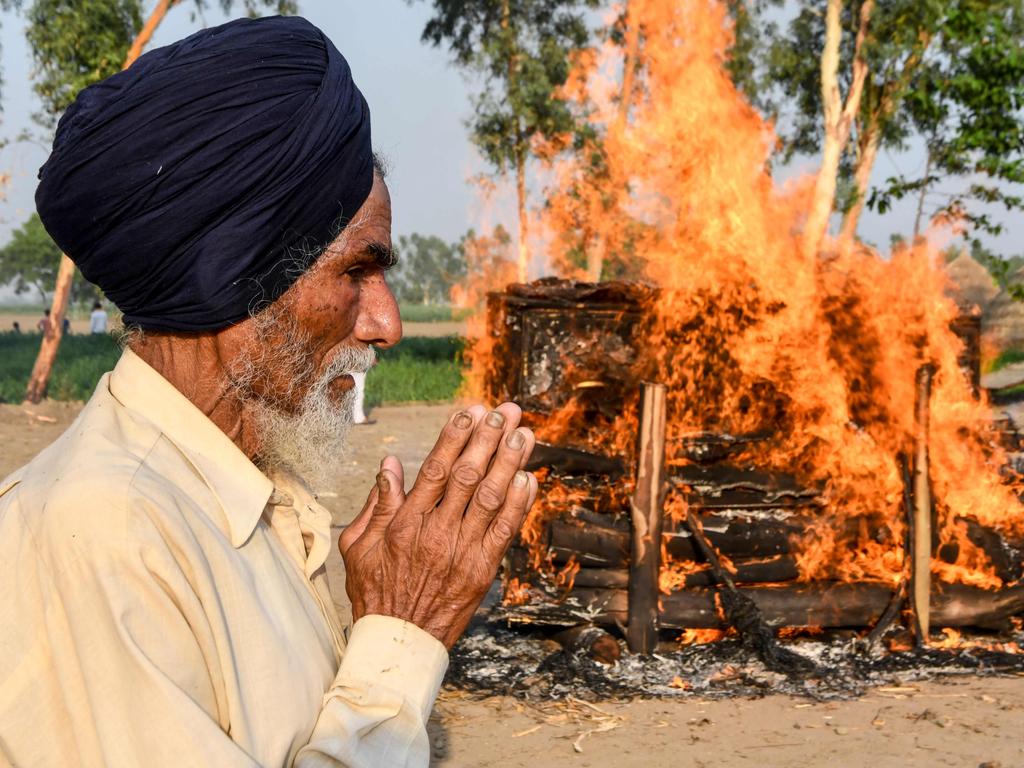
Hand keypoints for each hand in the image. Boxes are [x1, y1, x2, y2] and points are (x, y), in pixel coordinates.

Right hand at [339, 403, 537, 648]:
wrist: (398, 643)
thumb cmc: (375, 593)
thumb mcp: (358, 547)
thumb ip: (378, 504)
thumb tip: (390, 465)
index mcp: (405, 524)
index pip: (435, 469)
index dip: (456, 437)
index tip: (472, 412)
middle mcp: (436, 534)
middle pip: (468, 476)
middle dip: (490, 439)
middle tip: (506, 412)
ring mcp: (462, 552)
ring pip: (490, 498)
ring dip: (510, 462)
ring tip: (525, 434)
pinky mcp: (481, 570)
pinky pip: (504, 531)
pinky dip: (518, 504)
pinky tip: (528, 478)